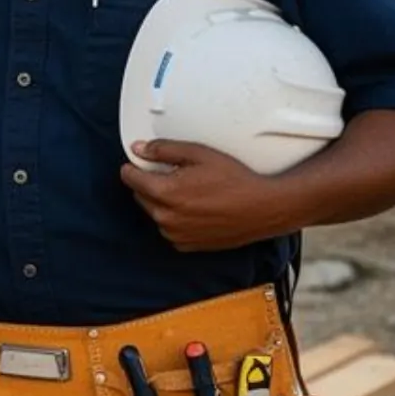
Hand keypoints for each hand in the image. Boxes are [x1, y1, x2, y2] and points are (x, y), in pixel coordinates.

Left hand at [119, 139, 287, 251]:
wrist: (263, 208)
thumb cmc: (234, 180)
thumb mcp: (198, 154)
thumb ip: (163, 150)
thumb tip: (138, 150)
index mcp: (166, 193)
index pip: (130, 178)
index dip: (134, 167)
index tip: (142, 162)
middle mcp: (167, 218)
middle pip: (140, 195)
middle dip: (149, 183)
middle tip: (174, 174)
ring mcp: (177, 235)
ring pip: (154, 212)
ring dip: (162, 201)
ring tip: (189, 191)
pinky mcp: (188, 245)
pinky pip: (169, 228)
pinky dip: (174, 218)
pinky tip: (195, 208)